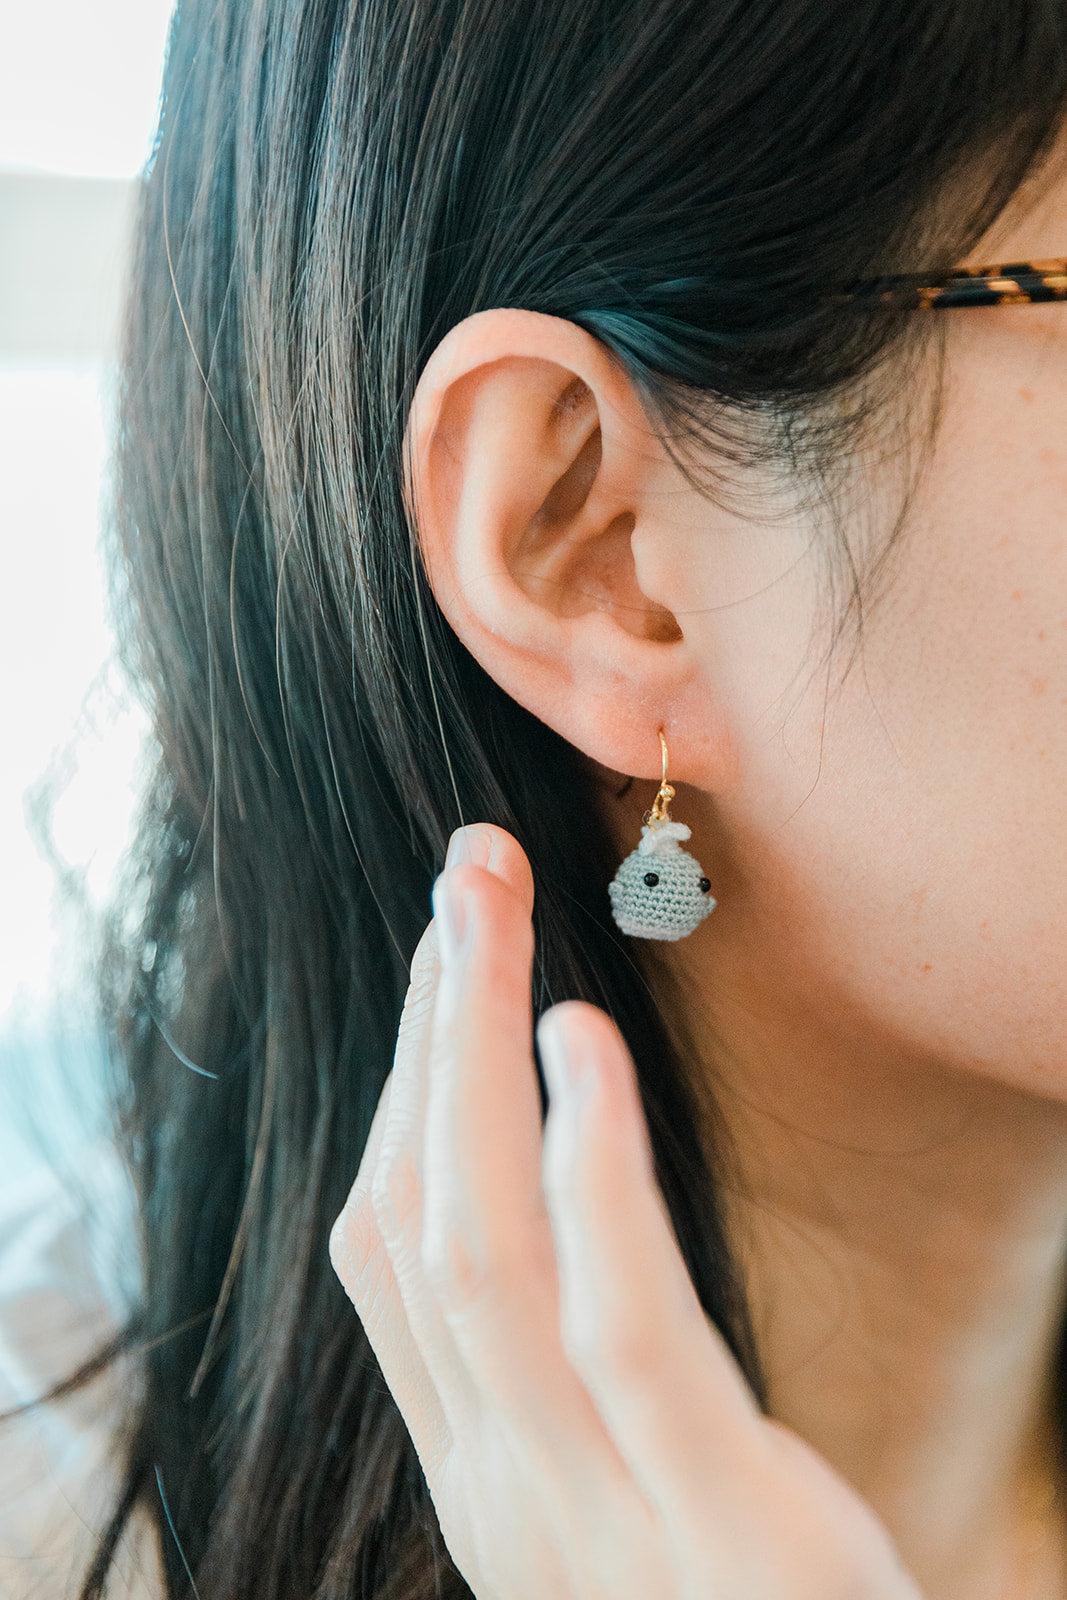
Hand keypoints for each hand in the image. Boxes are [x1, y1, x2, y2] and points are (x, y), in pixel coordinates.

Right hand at [328, 823, 922, 1599]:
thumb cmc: (743, 1597)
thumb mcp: (632, 1477)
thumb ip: (577, 1353)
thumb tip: (557, 1174)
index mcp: (483, 1468)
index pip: (392, 1248)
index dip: (404, 1086)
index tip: (445, 958)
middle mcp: (502, 1488)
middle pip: (419, 1215)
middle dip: (432, 1031)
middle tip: (463, 875)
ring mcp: (589, 1515)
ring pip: (482, 1247)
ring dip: (474, 1056)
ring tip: (493, 911)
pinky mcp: (712, 1521)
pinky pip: (617, 1323)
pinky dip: (588, 1171)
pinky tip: (583, 1047)